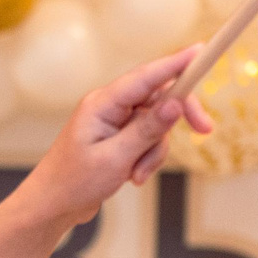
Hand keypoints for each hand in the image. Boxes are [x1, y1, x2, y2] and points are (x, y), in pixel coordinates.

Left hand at [19, 48, 215, 221]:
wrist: (52, 207)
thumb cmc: (73, 183)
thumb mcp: (114, 159)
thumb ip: (146, 131)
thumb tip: (175, 104)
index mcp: (102, 103)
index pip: (147, 76)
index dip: (176, 63)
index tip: (202, 50)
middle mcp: (109, 106)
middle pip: (159, 97)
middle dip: (178, 117)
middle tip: (204, 130)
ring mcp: (114, 121)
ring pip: (157, 123)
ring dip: (155, 151)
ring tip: (136, 175)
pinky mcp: (119, 137)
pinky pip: (148, 139)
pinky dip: (147, 159)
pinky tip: (132, 177)